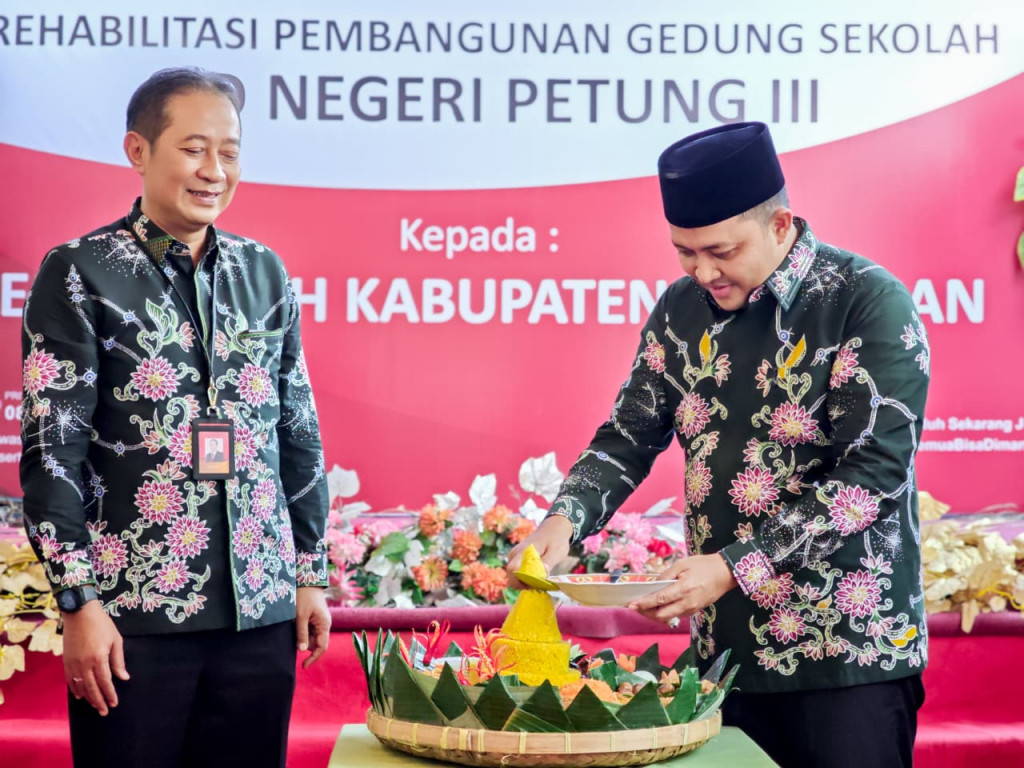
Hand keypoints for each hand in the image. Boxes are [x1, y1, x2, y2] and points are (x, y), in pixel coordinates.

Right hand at [61, 600, 128, 715]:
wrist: (79, 612)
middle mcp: (84, 664)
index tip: (114, 704)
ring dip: (88, 698)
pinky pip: (70, 680)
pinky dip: (75, 689)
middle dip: (99, 701)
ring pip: (80, 686)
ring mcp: (73, 663)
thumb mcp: (115, 640)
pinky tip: (80, 695)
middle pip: (92, 688)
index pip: (105, 682)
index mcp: (99, 658)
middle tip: (104, 711)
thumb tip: (124, 677)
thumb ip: (118, 660)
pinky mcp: (66, 661)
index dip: (110, 694)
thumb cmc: (101, 624)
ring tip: (95, 706)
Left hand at [296, 586, 330, 669]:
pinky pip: (309, 630)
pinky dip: (302, 631)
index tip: (303, 666)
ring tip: (294, 626)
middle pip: (316, 643)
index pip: (322, 647)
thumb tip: (301, 650)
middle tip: (293, 636)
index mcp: (324, 625)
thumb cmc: (304, 597)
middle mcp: (324, 625)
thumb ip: (301, 633)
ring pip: (312, 637)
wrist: (307, 580)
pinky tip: (295, 624)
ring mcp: (320, 621)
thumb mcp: (300, 616)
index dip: (313, 657)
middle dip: (305, 644)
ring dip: (302, 637)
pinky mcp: (315, 618)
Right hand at [506, 515, 573, 586]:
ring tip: (540, 581)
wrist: (553, 528)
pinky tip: (537, 577)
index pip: (512, 570)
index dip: (520, 582)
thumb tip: (542, 575)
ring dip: (524, 582)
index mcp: (523, 551)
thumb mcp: (556, 552)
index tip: (534, 585)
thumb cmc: (556, 539)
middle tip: (539, 586)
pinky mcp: (517, 558)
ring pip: (513, 575)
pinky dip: (525, 578)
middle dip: (523, 584)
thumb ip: (548, 563)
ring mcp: (514, 556)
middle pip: (511, 575)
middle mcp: (515, 554)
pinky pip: (517, 572)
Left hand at [628, 554, 737, 623]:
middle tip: (634, 607)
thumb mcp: (682, 564)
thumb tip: (653, 585)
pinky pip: (676, 615)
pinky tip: (657, 607)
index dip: (644, 603)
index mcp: (684, 588)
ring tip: (642, 608)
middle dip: (646, 613)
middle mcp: (688, 602)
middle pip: (662, 614)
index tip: (632, 604)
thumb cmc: (703, 565)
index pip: (660, 599)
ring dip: (653, 615)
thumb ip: (666, 575)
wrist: (725, 573)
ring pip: (668, 618)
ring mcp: (692, 609)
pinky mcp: (695, 611)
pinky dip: (664, 613)